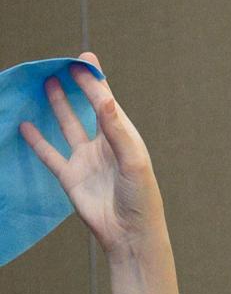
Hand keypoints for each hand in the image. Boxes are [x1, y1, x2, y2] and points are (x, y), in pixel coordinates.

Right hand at [20, 60, 178, 293]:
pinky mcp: (70, 176)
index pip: (106, 103)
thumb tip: (106, 100)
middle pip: (87, 108)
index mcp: (124, 137)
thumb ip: (117, 130)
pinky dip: (37, 139)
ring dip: (58, 105)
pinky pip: (49, 153)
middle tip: (63, 63)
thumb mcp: (133, 161)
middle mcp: (104, 145)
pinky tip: (25, 123)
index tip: (82, 59)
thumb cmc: (141, 198)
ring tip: (47, 82)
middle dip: (77, 86)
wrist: (129, 234)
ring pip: (67, 124)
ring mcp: (86, 159)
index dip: (95, 81)